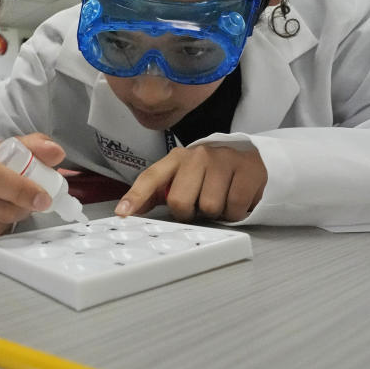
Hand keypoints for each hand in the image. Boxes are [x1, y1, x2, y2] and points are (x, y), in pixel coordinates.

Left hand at [114, 145, 266, 221]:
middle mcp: (197, 155)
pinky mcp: (246, 170)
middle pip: (180, 201)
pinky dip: (234, 212)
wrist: (246, 159)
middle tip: (198, 204)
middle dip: (189, 212)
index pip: (151, 177)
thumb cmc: (207, 174)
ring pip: (209, 207)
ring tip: (219, 199)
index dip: (136, 196)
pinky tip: (234, 199)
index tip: (123, 212)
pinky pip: (234, 207)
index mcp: (176, 158)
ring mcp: (222, 160)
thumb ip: (155, 193)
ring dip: (215, 212)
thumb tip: (127, 210)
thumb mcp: (180, 178)